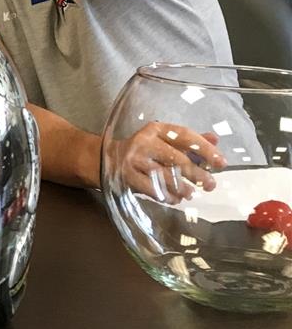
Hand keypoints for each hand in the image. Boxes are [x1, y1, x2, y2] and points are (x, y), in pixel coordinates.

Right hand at [107, 121, 225, 203]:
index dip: (205, 149)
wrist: (107, 159)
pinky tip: (175, 199)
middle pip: (177, 159)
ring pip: (165, 177)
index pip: (184, 136)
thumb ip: (188, 141)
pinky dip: (168, 197)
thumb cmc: (143, 150)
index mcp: (156, 129)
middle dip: (197, 174)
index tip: (221, 163)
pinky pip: (153, 190)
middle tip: (210, 185)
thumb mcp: (162, 140)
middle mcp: (144, 142)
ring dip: (183, 188)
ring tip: (190, 193)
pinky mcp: (127, 177)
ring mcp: (134, 160)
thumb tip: (215, 140)